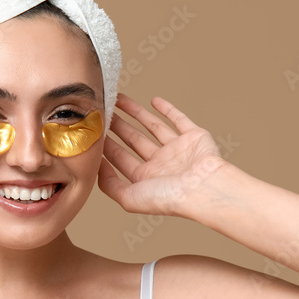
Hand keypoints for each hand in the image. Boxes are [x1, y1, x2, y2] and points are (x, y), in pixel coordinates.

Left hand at [98, 93, 228, 215]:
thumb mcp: (129, 198)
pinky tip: (154, 100)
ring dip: (136, 113)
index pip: (121, 158)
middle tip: (105, 111)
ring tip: (120, 100)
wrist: (203, 188)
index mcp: (146, 179)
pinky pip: (179, 119)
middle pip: (134, 140)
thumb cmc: (169, 198)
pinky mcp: (194, 137)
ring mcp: (178, 149)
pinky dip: (168, 109)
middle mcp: (161, 164)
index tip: (95, 130)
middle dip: (118, 126)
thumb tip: (97, 167)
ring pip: (153, 126)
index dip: (107, 145)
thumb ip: (109, 185)